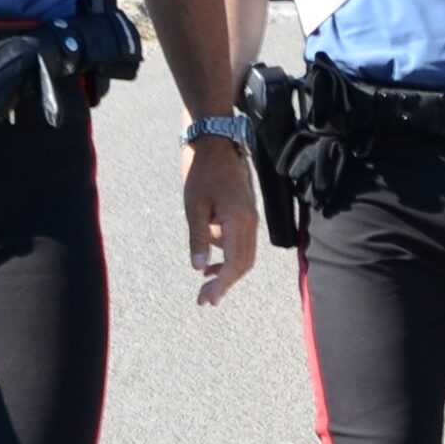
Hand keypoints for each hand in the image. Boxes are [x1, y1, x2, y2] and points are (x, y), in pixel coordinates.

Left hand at [183, 139, 257, 305]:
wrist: (217, 143)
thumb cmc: (203, 173)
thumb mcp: (194, 207)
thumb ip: (199, 238)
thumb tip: (199, 267)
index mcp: (238, 222)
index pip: (234, 264)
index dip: (222, 285)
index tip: (207, 300)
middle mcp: (250, 223)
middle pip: (243, 264)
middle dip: (226, 283)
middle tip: (205, 299)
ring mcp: (249, 218)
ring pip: (244, 255)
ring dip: (227, 271)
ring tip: (206, 283)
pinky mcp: (245, 213)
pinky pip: (240, 242)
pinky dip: (228, 255)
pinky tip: (211, 260)